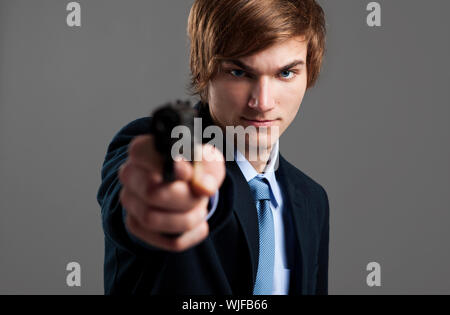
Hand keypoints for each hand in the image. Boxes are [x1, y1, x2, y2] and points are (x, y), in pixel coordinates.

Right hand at [118, 134, 224, 251]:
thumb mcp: (208, 160)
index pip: (143, 157)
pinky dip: (190, 234)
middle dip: (185, 198)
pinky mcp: (136, 225)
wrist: (190, 184)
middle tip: (200, 195)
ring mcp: (130, 201)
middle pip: (151, 193)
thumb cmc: (197, 167)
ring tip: (201, 208)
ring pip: (154, 219)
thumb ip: (208, 168)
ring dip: (189, 218)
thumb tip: (202, 187)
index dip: (171, 169)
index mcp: (143, 151)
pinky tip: (199, 224)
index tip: (190, 173)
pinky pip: (167, 240)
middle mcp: (129, 174)